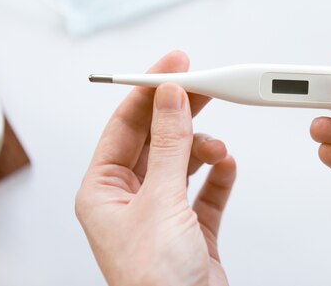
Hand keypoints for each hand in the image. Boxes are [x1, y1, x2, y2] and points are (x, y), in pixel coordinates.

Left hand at [76, 51, 235, 285]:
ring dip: (203, 149)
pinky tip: (226, 167)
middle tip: (204, 86)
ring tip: (217, 147)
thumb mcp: (161, 202)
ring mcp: (162, 213)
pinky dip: (218, 175)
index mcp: (104, 192)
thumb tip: (171, 97)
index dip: (148, 91)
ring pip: (183, 162)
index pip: (125, 126)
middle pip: (157, 139)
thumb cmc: (156, 283)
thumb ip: (170, 145)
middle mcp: (130, 200)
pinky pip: (206, 189)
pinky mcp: (192, 227)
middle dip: (181, 114)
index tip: (173, 66)